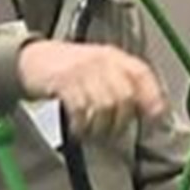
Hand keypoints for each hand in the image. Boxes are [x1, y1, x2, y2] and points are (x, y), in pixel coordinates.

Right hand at [17, 39, 167, 141]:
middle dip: (121, 120)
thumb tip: (152, 110)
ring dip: (101, 126)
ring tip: (93, 131)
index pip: (142, 74)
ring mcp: (83, 69)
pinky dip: (82, 124)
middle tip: (112, 132)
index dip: (152, 98)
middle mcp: (102, 60)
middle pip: (124, 96)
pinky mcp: (64, 81)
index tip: (155, 118)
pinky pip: (81, 109)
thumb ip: (125, 86)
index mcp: (115, 57)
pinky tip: (79, 128)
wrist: (34, 59)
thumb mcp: (101, 70)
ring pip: (105, 105)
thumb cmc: (71, 69)